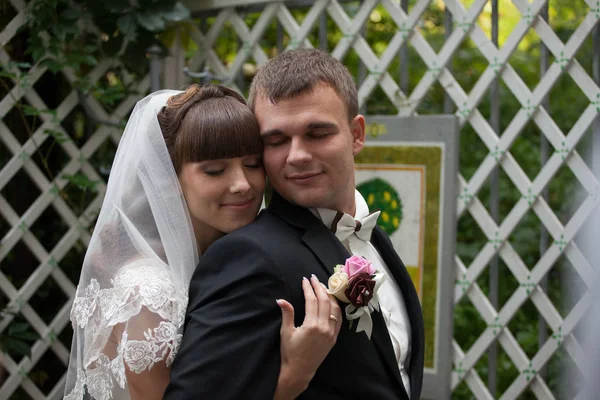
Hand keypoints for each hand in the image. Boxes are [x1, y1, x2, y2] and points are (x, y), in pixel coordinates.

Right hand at [273, 275, 342, 399]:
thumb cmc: (290, 352)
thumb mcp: (286, 332)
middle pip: (325, 301)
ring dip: (329, 296)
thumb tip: (281, 299)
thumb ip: (287, 314)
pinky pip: (339, 319)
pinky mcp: (334, 338)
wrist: (299, 371)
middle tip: (313, 278)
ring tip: (323, 287)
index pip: (312, 301)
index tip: (305, 280)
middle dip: (319, 287)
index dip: (308, 288)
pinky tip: (332, 302)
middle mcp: (324, 328)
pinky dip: (336, 308)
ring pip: (334, 309)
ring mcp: (331, 333)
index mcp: (312, 325)